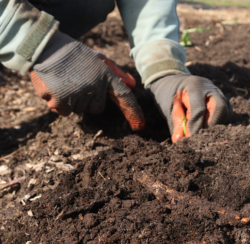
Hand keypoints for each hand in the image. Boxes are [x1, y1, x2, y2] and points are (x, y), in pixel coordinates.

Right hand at [30, 31, 144, 130]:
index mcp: (106, 75)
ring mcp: (78, 94)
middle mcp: (94, 86)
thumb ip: (116, 73)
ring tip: (63, 81)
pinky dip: (58, 103)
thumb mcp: (98, 59)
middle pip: (96, 108)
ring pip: (78, 111)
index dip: (133, 112)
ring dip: (71, 101)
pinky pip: (63, 112)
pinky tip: (55, 87)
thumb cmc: (74, 54)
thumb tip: (132, 85)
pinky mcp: (61, 101)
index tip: (140, 126)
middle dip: (87, 100)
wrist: (45, 47)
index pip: (124, 96)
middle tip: (76, 82)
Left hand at [147, 74, 232, 141]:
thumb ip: (176, 123)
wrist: (179, 81)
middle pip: (219, 107)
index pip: (199, 109)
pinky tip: (209, 128)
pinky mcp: (224, 99)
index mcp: (194, 86)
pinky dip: (220, 123)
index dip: (195, 126)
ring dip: (216, 125)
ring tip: (204, 132)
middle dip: (211, 125)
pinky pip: (227, 113)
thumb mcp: (170, 107)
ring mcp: (219, 92)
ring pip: (226, 111)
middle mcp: (210, 87)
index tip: (189, 139)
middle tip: (201, 136)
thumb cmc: (173, 95)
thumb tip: (179, 141)